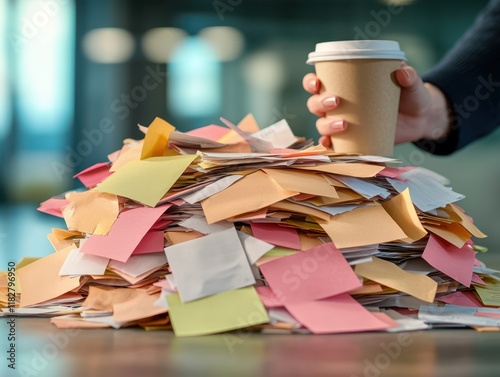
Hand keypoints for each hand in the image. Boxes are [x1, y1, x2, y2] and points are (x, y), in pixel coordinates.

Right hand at [302, 65, 451, 147]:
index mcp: (345, 85)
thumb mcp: (412, 83)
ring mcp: (343, 123)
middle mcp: (338, 104)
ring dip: (326, 125)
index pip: (318, 82)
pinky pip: (333, 144)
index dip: (311, 82)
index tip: (317, 82)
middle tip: (337, 101)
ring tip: (344, 124)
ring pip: (322, 123)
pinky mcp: (352, 139)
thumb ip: (410, 76)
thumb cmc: (411, 95)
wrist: (420, 118)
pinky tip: (330, 143)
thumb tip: (402, 72)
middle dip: (320, 103)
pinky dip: (329, 144)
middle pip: (315, 104)